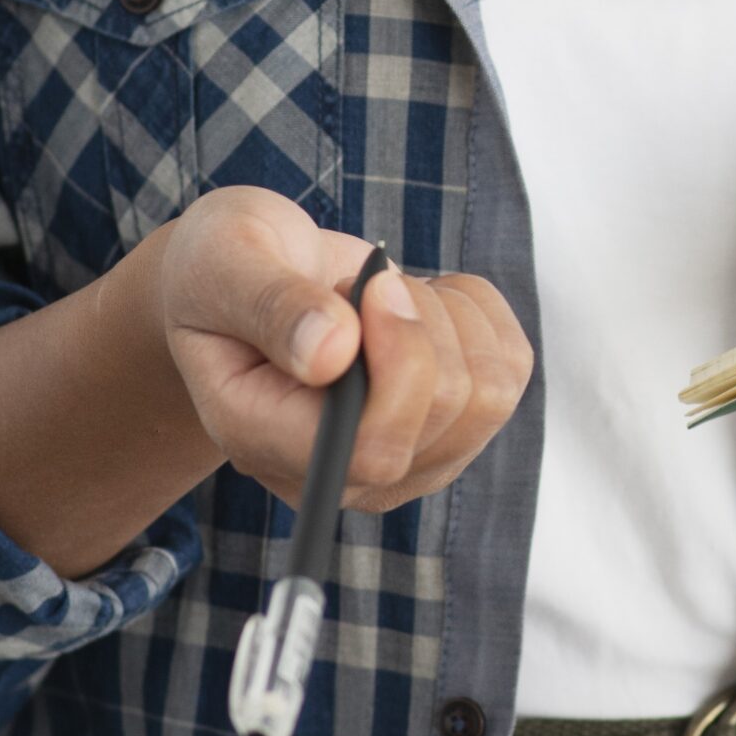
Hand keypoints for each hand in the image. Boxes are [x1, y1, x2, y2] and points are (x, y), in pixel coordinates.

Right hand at [155, 186, 534, 513]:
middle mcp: (343, 472)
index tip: (372, 284)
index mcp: (268, 441)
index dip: (401, 362)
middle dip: (421, 316)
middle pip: (447, 411)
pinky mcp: (454, 425)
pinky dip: (477, 311)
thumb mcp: (224, 263)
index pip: (375, 449)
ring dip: (449, 315)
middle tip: (364, 282)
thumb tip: (333, 355)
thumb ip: (271, 305)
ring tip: (386, 293)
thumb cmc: (225, 269)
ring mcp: (406, 458)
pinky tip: (422, 299)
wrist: (252, 277)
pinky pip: (511, 365)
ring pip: (490, 392)